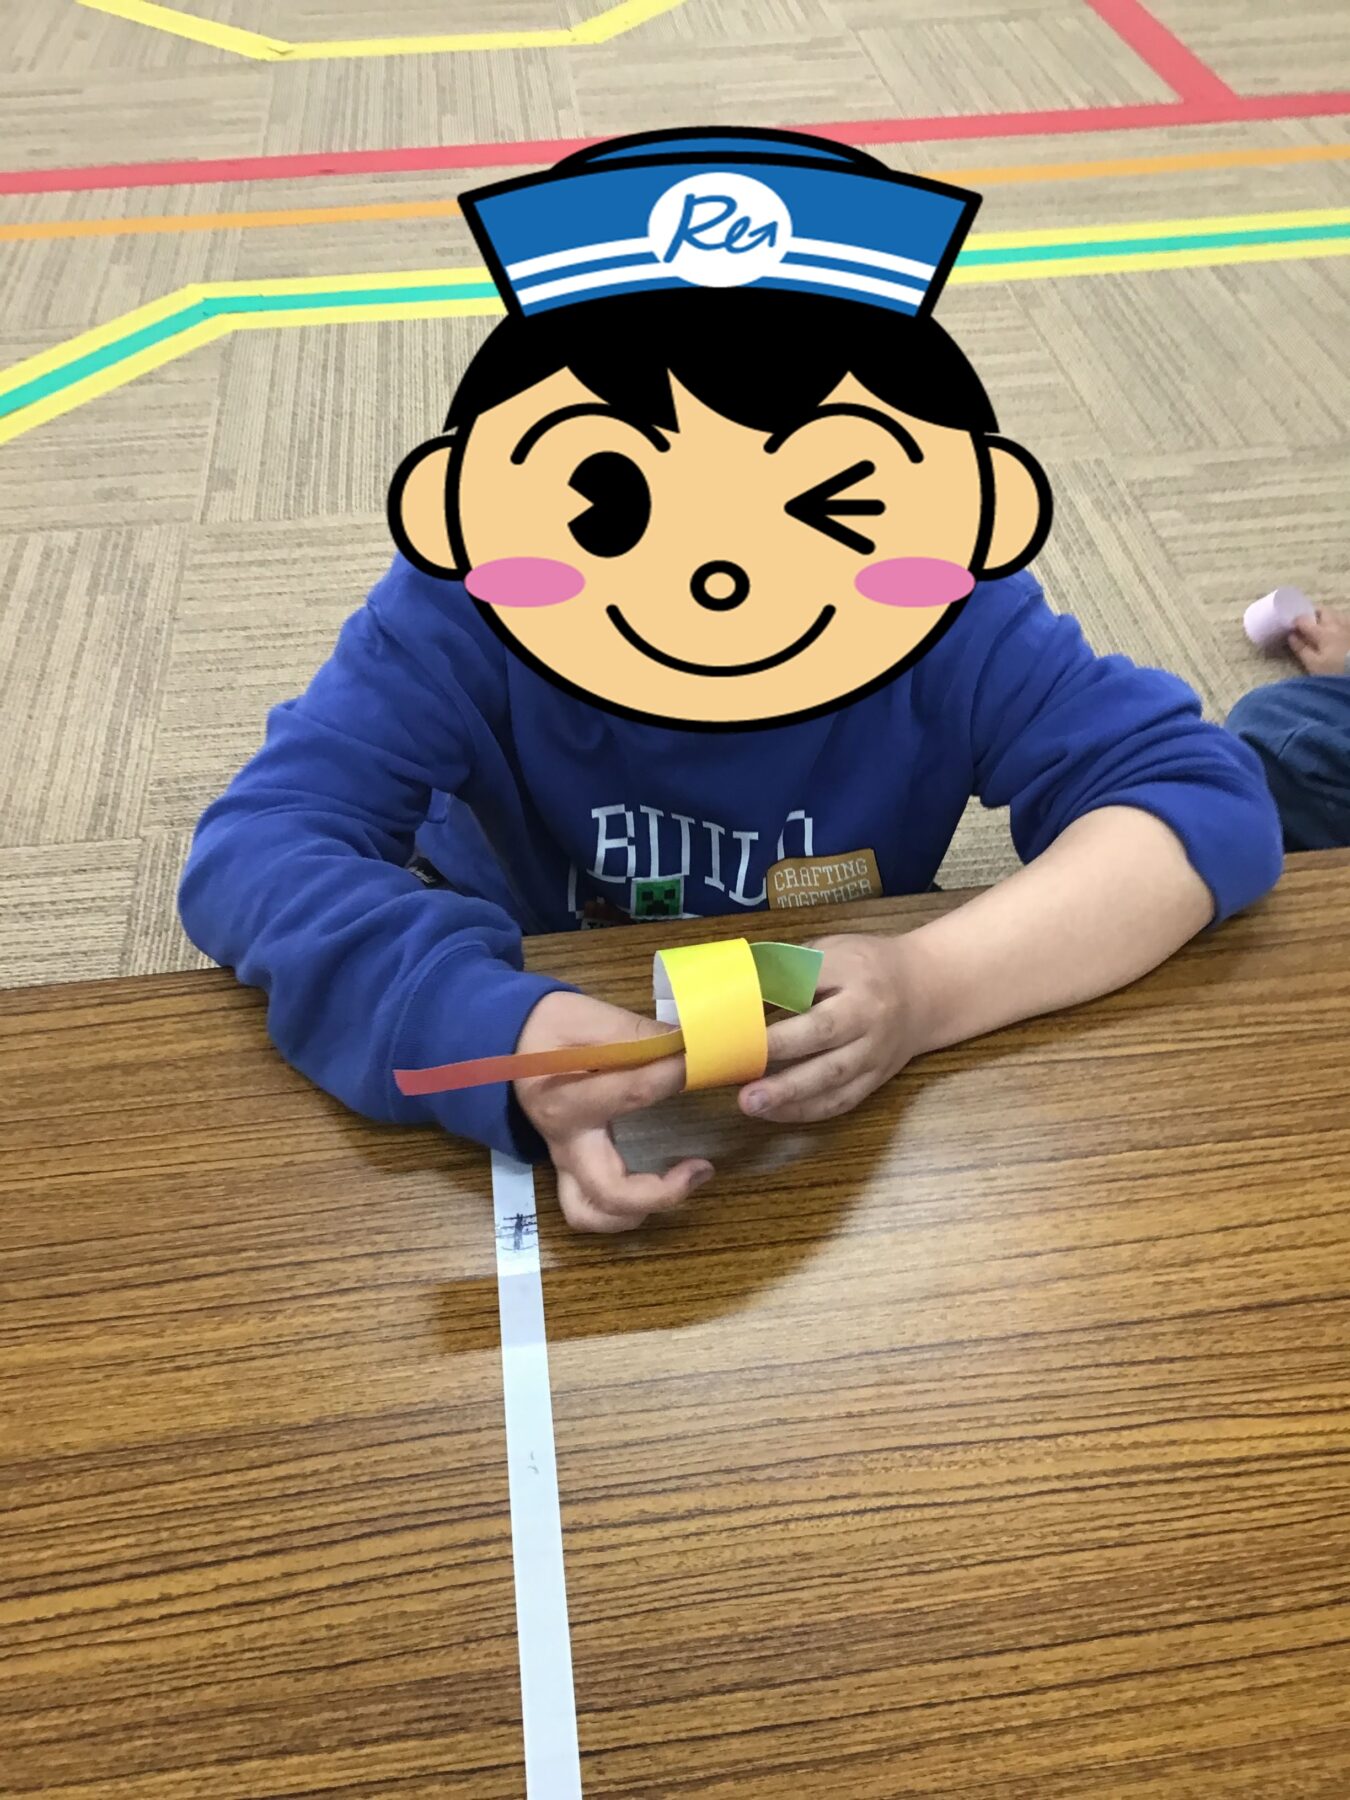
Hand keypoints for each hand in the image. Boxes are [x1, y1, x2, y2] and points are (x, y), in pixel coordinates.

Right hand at [514, 990, 711, 1233]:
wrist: (504, 1044)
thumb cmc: (547, 1029)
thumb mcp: (585, 1016)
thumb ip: (633, 1032)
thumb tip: (686, 1042)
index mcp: (566, 1098)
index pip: (632, 1094)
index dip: (674, 1075)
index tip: (698, 1060)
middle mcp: (566, 1142)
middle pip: (610, 1193)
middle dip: (662, 1192)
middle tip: (702, 1168)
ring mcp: (565, 1161)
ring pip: (592, 1215)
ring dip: (639, 1211)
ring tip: (681, 1183)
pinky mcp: (571, 1168)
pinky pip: (591, 1207)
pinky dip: (625, 1210)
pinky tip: (657, 1185)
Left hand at [738, 932, 931, 1124]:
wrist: (927, 991)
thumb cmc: (865, 966)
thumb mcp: (830, 951)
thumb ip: (788, 969)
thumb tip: (734, 990)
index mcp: (854, 972)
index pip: (808, 985)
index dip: (774, 998)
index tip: (736, 1018)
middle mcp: (869, 1014)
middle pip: (824, 1036)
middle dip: (779, 1053)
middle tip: (741, 1078)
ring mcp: (875, 1051)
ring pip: (834, 1078)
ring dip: (790, 1096)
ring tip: (750, 1104)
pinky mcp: (876, 1079)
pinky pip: (842, 1100)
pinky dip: (806, 1110)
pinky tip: (774, 1113)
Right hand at [1289, 607, 1349, 676]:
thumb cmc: (1336, 670)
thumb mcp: (1314, 665)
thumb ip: (1301, 650)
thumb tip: (1291, 636)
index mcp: (1322, 632)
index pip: (1304, 620)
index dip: (1295, 621)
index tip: (1291, 628)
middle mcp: (1336, 624)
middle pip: (1323, 611)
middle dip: (1313, 614)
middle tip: (1308, 624)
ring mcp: (1348, 627)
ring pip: (1337, 614)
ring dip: (1328, 617)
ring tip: (1324, 628)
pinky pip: (1347, 622)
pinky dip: (1340, 624)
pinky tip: (1338, 632)